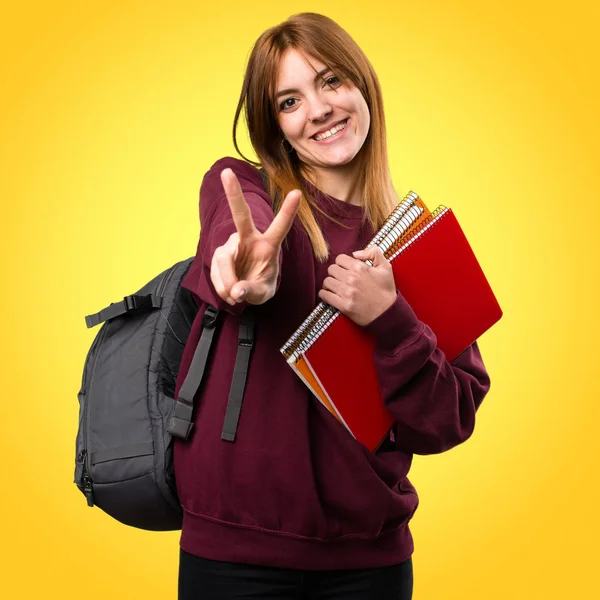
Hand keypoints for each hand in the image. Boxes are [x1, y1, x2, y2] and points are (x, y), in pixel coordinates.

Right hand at [210, 168, 300, 305]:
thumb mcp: (263, 294)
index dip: (288, 211)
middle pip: (241, 216)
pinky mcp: (218, 255)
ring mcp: (231, 246)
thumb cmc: (259, 286)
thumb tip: (237, 290)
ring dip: (228, 283)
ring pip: (224, 262)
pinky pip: (216, 274)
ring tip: (236, 295)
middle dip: (233, 194)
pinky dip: (222, 288)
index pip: (280, 227)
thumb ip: (252, 291)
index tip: (297, 192)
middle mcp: (249, 239)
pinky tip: (229, 292)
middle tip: (226, 172)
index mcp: (269, 245)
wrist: (243, 291)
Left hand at [318, 246, 396, 325]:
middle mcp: (352, 279)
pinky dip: (325, 294)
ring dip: (329, 284)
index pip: (339, 259)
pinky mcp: (344, 305)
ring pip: (326, 281)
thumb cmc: (386, 290)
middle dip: (335, 273)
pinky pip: (325, 295)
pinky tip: (330, 294)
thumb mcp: (386, 267)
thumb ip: (373, 253)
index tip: (345, 269)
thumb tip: (355, 253)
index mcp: (360, 268)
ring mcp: (347, 293)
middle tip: (339, 278)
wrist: (387, 312)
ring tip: (335, 286)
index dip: (341, 263)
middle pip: (331, 269)